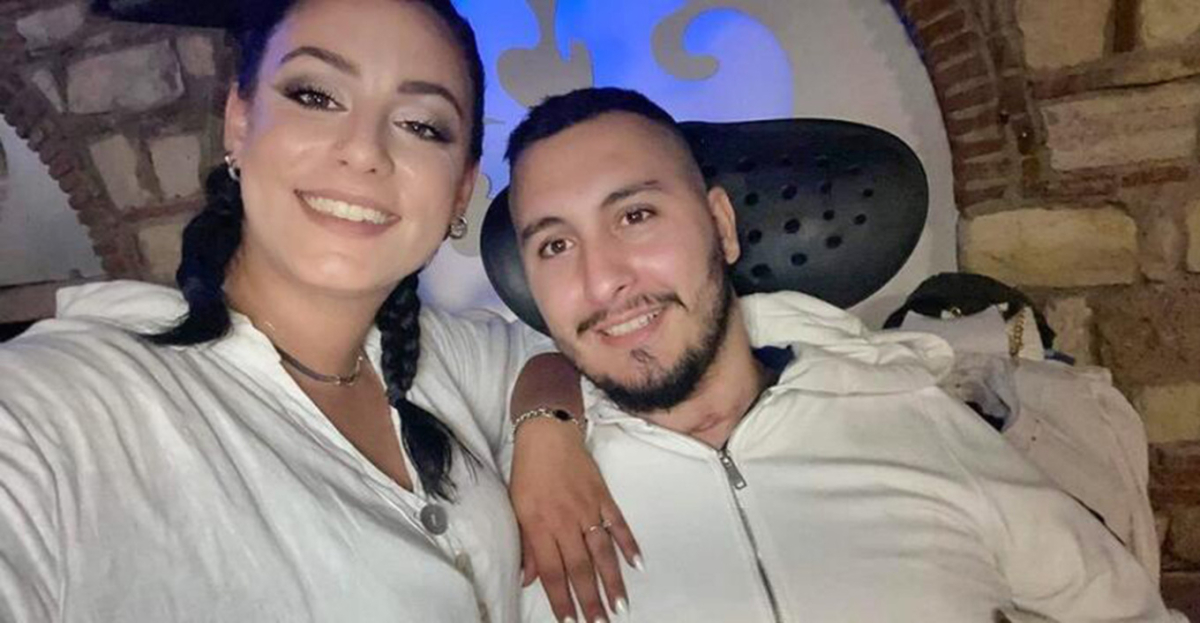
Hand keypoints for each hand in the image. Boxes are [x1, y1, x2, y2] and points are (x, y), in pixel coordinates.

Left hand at [510, 418, 641, 622]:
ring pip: (602, 552)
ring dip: (612, 582)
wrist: (547, 433)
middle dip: (590, 600)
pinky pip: (618, 524)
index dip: (562, 599)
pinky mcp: (603, 496)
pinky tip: (637, 564)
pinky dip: (629, 544)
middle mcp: (565, 521)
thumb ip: (526, 546)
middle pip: (580, 568)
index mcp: (540, 526)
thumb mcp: (516, 508)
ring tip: (621, 607)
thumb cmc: (527, 472)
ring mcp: (588, 508)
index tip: (570, 622)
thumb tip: (529, 579)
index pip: (552, 571)